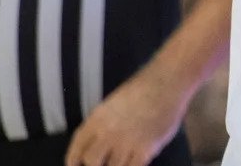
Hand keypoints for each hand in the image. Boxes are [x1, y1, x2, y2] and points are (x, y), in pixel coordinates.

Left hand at [66, 75, 186, 165]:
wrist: (166, 83)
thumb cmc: (142, 89)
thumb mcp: (114, 103)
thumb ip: (103, 123)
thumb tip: (97, 142)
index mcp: (97, 119)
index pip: (77, 147)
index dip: (74, 160)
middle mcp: (108, 133)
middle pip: (92, 162)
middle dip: (97, 165)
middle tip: (105, 162)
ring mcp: (126, 143)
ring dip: (118, 165)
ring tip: (124, 157)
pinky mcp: (145, 150)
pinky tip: (137, 160)